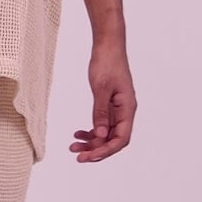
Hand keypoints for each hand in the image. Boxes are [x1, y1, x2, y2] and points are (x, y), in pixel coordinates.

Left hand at [70, 32, 136, 161]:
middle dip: (96, 149)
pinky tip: (78, 133)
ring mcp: (118, 108)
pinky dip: (91, 130)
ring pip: (106, 133)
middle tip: (77, 156)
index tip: (89, 156)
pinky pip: (102, 123)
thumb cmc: (107, 62)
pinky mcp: (110, 104)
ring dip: (91, 142)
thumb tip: (99, 134)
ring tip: (73, 146)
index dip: (105, 150)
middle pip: (113, 139)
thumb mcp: (101, 88)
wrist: (108, 45)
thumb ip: (100, 113)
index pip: (121, 139)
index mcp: (128, 108)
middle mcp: (125, 111)